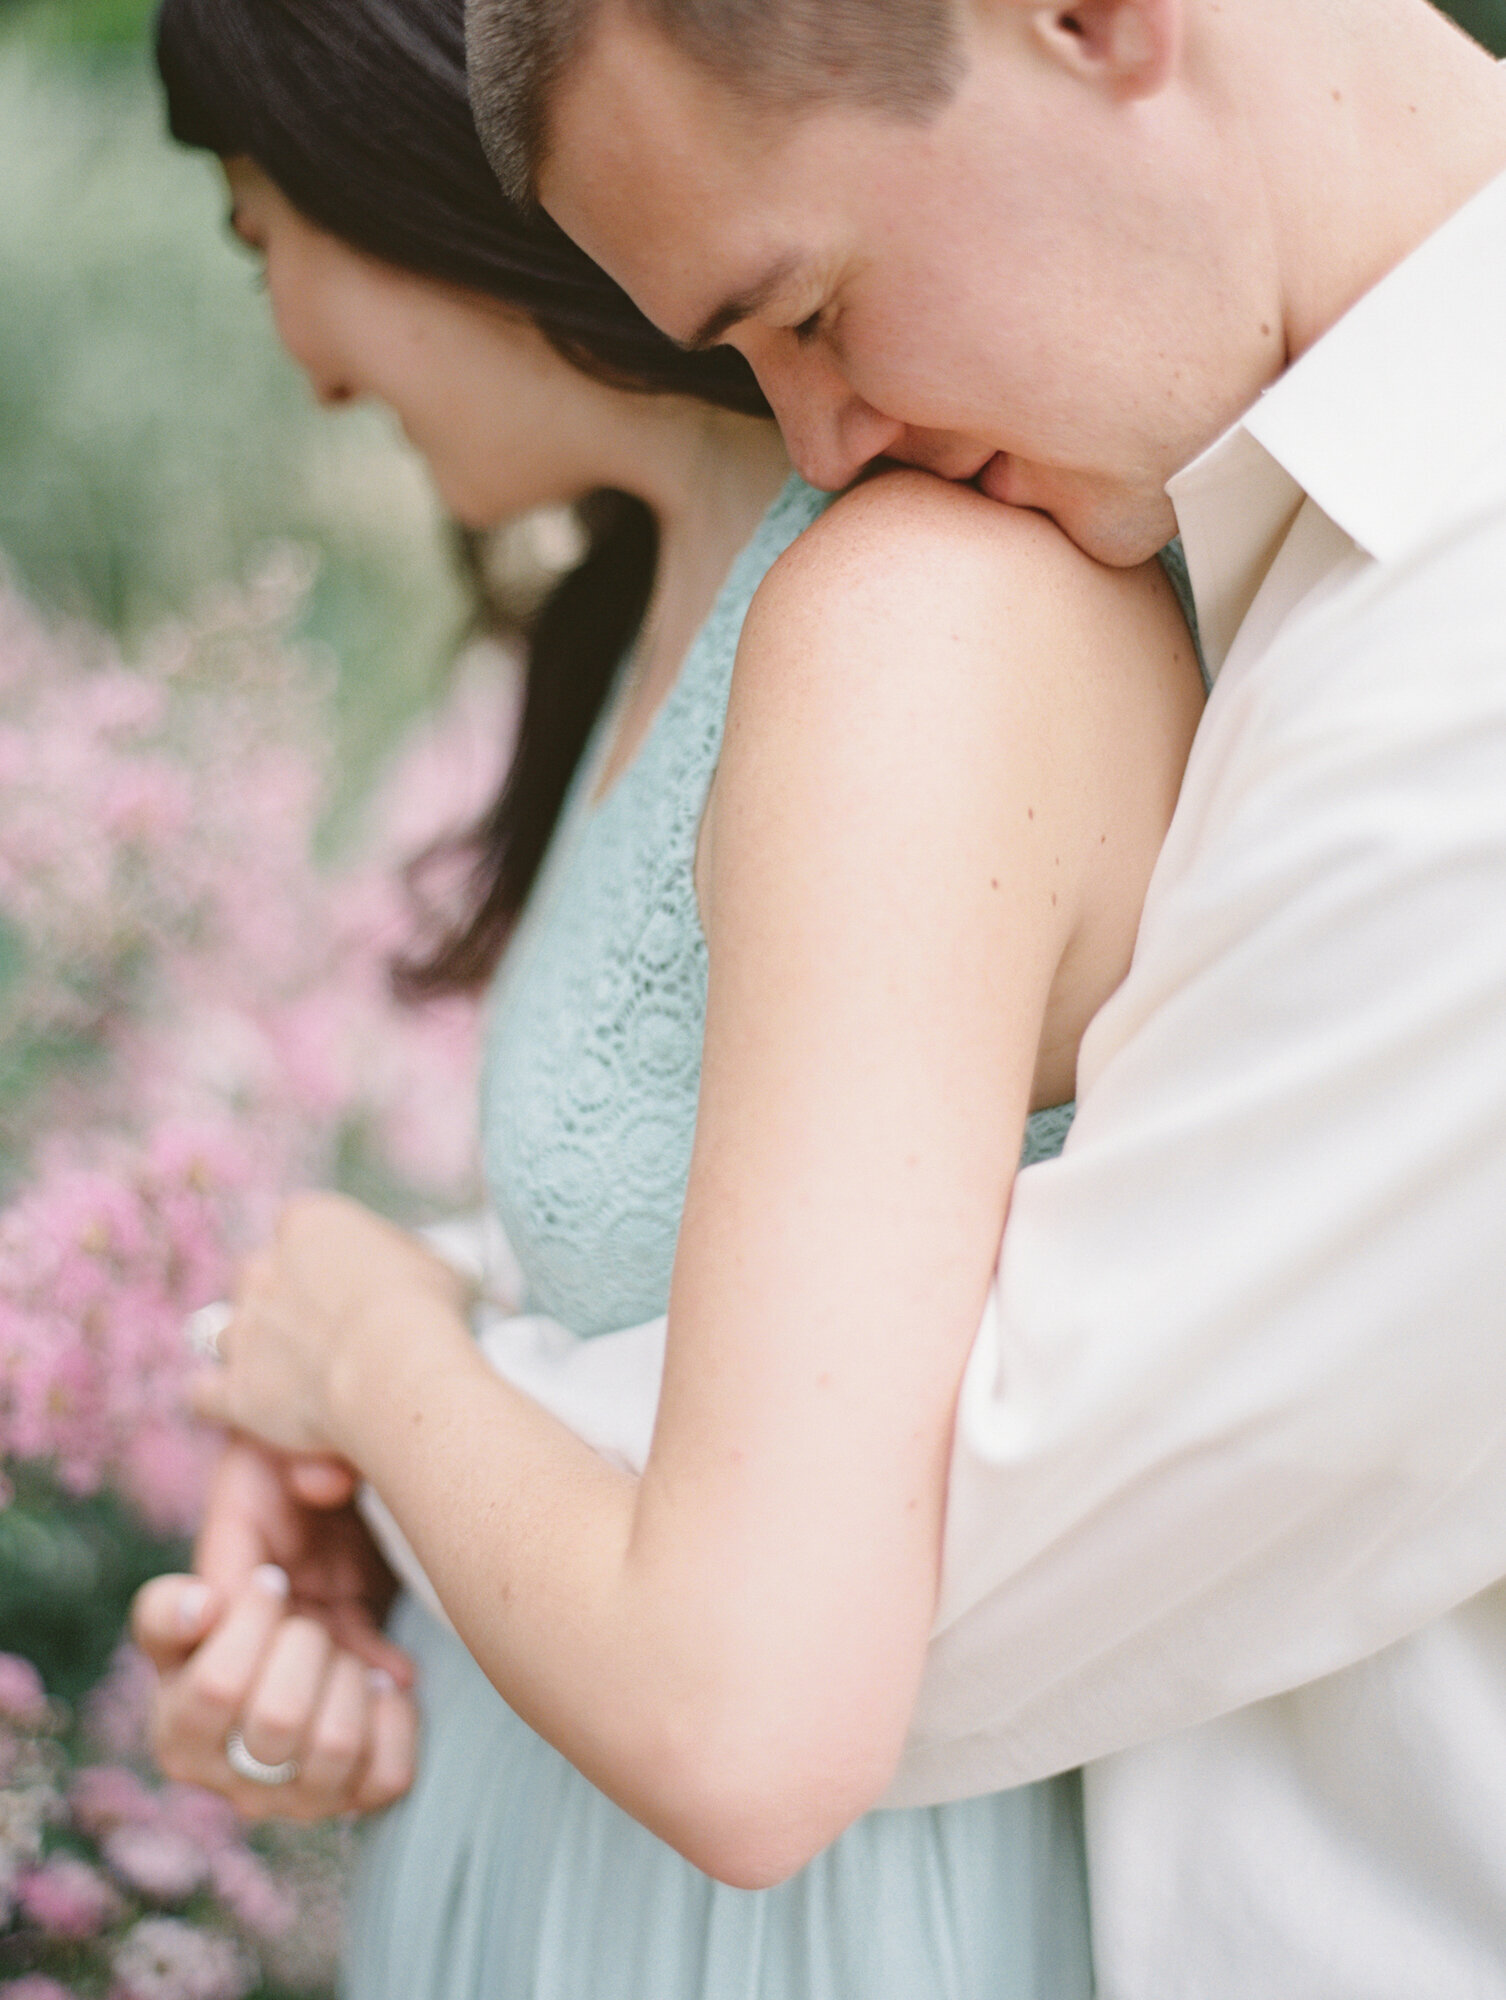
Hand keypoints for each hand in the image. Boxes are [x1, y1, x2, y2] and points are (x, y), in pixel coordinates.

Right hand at [132, 1436, 418, 1819]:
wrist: (339, 1564)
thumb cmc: (289, 1528)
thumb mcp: (265, 1483)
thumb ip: (274, 1483)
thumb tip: (322, 1487)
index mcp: (171, 1670)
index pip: (191, 1668)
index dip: (243, 1619)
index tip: (272, 1578)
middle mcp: (203, 1744)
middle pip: (272, 1717)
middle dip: (313, 1647)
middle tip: (313, 1613)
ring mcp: (271, 1782)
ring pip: (328, 1753)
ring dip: (355, 1686)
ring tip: (351, 1654)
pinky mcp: (339, 1793)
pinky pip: (379, 1780)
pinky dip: (395, 1723)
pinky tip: (386, 1685)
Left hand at [191, 1191, 473, 1458]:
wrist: (395, 1369)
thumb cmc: (426, 1309)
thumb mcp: (440, 1264)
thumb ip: (410, 1263)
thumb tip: (419, 1277)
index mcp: (310, 1223)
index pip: (301, 1225)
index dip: (324, 1256)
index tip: (351, 1281)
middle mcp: (263, 1268)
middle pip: (257, 1276)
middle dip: (281, 1300)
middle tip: (322, 1329)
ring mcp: (242, 1330)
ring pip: (227, 1333)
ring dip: (253, 1350)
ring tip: (290, 1375)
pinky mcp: (233, 1390)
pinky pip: (204, 1393)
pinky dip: (219, 1400)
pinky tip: (247, 1408)